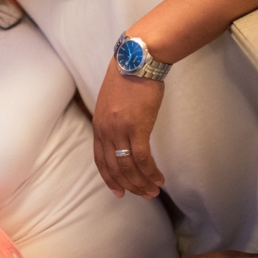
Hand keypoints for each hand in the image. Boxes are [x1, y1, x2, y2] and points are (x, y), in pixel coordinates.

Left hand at [92, 60, 163, 197]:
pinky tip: (159, 179)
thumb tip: (122, 134)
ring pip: (128, 167)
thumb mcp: (112, 102)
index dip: (109, 178)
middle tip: (143, 195)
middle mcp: (105, 130)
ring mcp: (119, 130)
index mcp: (98, 125)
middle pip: (114, 168)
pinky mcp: (136, 128)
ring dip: (141, 183)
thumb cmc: (128, 79)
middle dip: (128, 185)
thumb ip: (113, 120)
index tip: (119, 191)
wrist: (136, 62)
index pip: (100, 160)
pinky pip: (142, 159)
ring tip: (154, 192)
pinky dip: (150, 173)